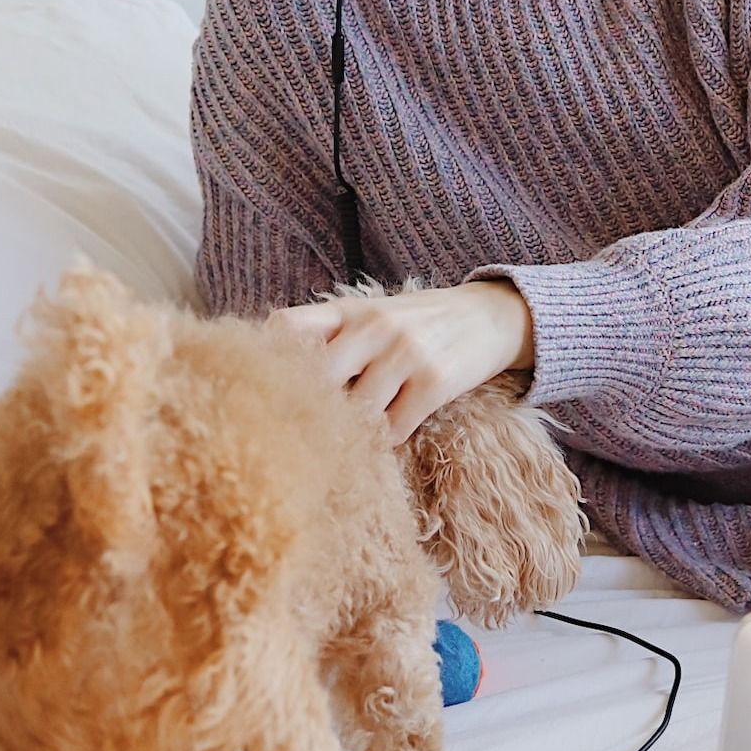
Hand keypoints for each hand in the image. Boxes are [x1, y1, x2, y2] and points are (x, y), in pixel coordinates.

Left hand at [266, 279, 535, 447]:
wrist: (488, 317)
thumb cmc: (416, 324)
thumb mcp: (370, 315)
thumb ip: (328, 337)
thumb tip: (274, 382)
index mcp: (348, 310)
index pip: (287, 328)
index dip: (267, 362)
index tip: (262, 394)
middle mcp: (373, 326)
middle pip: (316, 378)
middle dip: (307, 411)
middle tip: (303, 437)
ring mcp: (405, 353)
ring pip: (356, 412)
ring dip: (352, 432)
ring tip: (350, 439)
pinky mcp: (435, 381)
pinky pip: (394, 428)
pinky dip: (386, 440)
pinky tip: (388, 433)